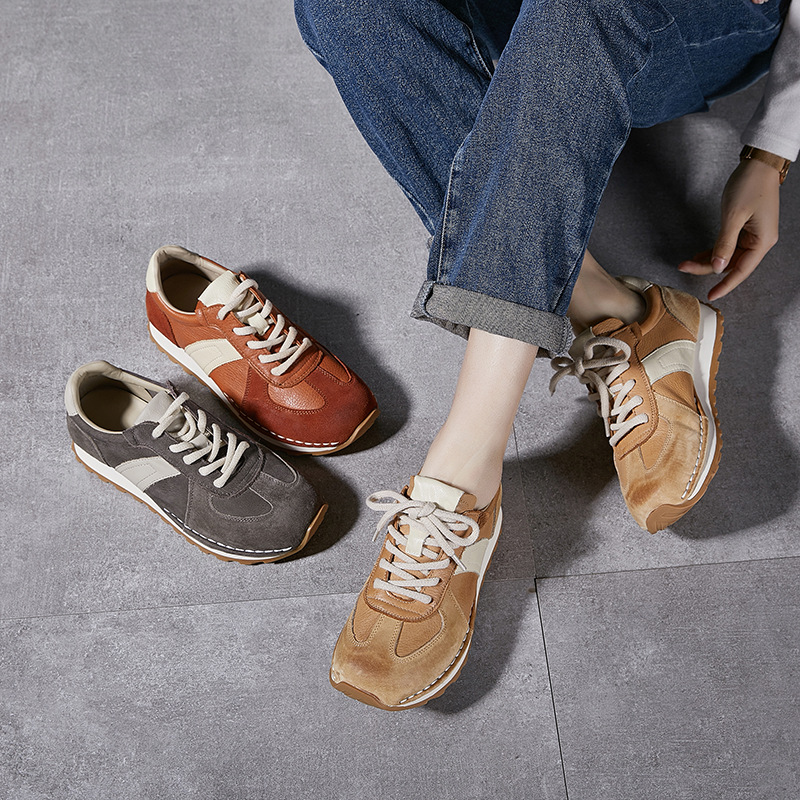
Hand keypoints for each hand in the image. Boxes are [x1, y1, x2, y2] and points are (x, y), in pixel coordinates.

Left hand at [678, 157, 779, 301]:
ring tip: (687, 262)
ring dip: (708, 260)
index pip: (742, 271)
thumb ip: (725, 244)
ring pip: (728, 256)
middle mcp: (760, 241)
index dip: (725, 285)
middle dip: (707, 268)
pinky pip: (728, 246)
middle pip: (732, 264)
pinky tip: (698, 255)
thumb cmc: (750, 185)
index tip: (710, 295)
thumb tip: (718, 268)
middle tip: (684, 267)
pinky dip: (713, 251)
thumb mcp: (733, 216)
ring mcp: (753, 235)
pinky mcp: (745, 228)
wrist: (758, 164)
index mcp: (763, 241)